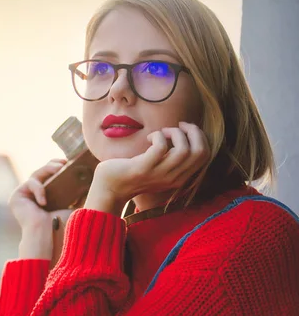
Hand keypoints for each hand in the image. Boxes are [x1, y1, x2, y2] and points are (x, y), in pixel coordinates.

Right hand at [9, 159, 74, 259]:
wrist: (47, 238)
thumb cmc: (62, 227)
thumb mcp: (76, 206)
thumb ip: (81, 194)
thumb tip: (92, 178)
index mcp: (48, 197)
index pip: (52, 177)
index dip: (59, 167)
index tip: (69, 161)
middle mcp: (35, 196)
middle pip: (43, 172)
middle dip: (53, 164)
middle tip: (63, 162)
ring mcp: (25, 196)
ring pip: (36, 174)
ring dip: (47, 169)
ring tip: (59, 169)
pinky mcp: (17, 197)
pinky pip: (30, 183)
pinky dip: (39, 189)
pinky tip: (44, 201)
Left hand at [85, 122, 209, 214]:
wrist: (110, 189)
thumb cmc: (133, 173)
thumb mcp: (158, 168)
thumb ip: (171, 158)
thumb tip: (182, 134)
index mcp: (180, 177)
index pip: (205, 155)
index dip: (200, 137)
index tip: (185, 129)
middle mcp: (173, 178)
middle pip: (199, 152)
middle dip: (193, 132)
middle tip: (177, 126)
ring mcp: (159, 174)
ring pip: (184, 150)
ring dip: (175, 133)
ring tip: (161, 133)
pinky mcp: (143, 168)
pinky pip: (161, 147)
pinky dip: (158, 136)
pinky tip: (149, 138)